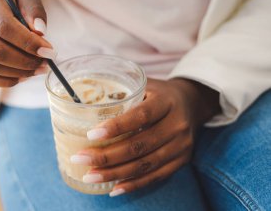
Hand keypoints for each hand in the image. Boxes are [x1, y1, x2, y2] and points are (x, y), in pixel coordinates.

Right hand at [0, 0, 55, 86]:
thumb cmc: (12, 4)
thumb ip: (35, 11)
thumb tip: (40, 30)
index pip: (4, 27)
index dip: (28, 43)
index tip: (49, 52)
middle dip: (25, 61)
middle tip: (45, 65)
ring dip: (18, 73)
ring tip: (36, 70)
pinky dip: (6, 81)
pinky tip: (22, 76)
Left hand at [70, 78, 219, 196]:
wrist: (193, 103)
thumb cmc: (160, 93)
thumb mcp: (147, 85)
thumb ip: (123, 92)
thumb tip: (87, 102)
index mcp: (167, 102)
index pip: (141, 116)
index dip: (116, 127)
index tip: (91, 134)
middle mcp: (177, 125)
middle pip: (139, 145)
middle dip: (106, 156)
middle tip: (80, 158)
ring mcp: (181, 146)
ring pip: (145, 165)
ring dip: (115, 173)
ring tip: (90, 176)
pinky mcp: (182, 161)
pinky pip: (155, 176)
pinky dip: (133, 184)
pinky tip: (114, 188)